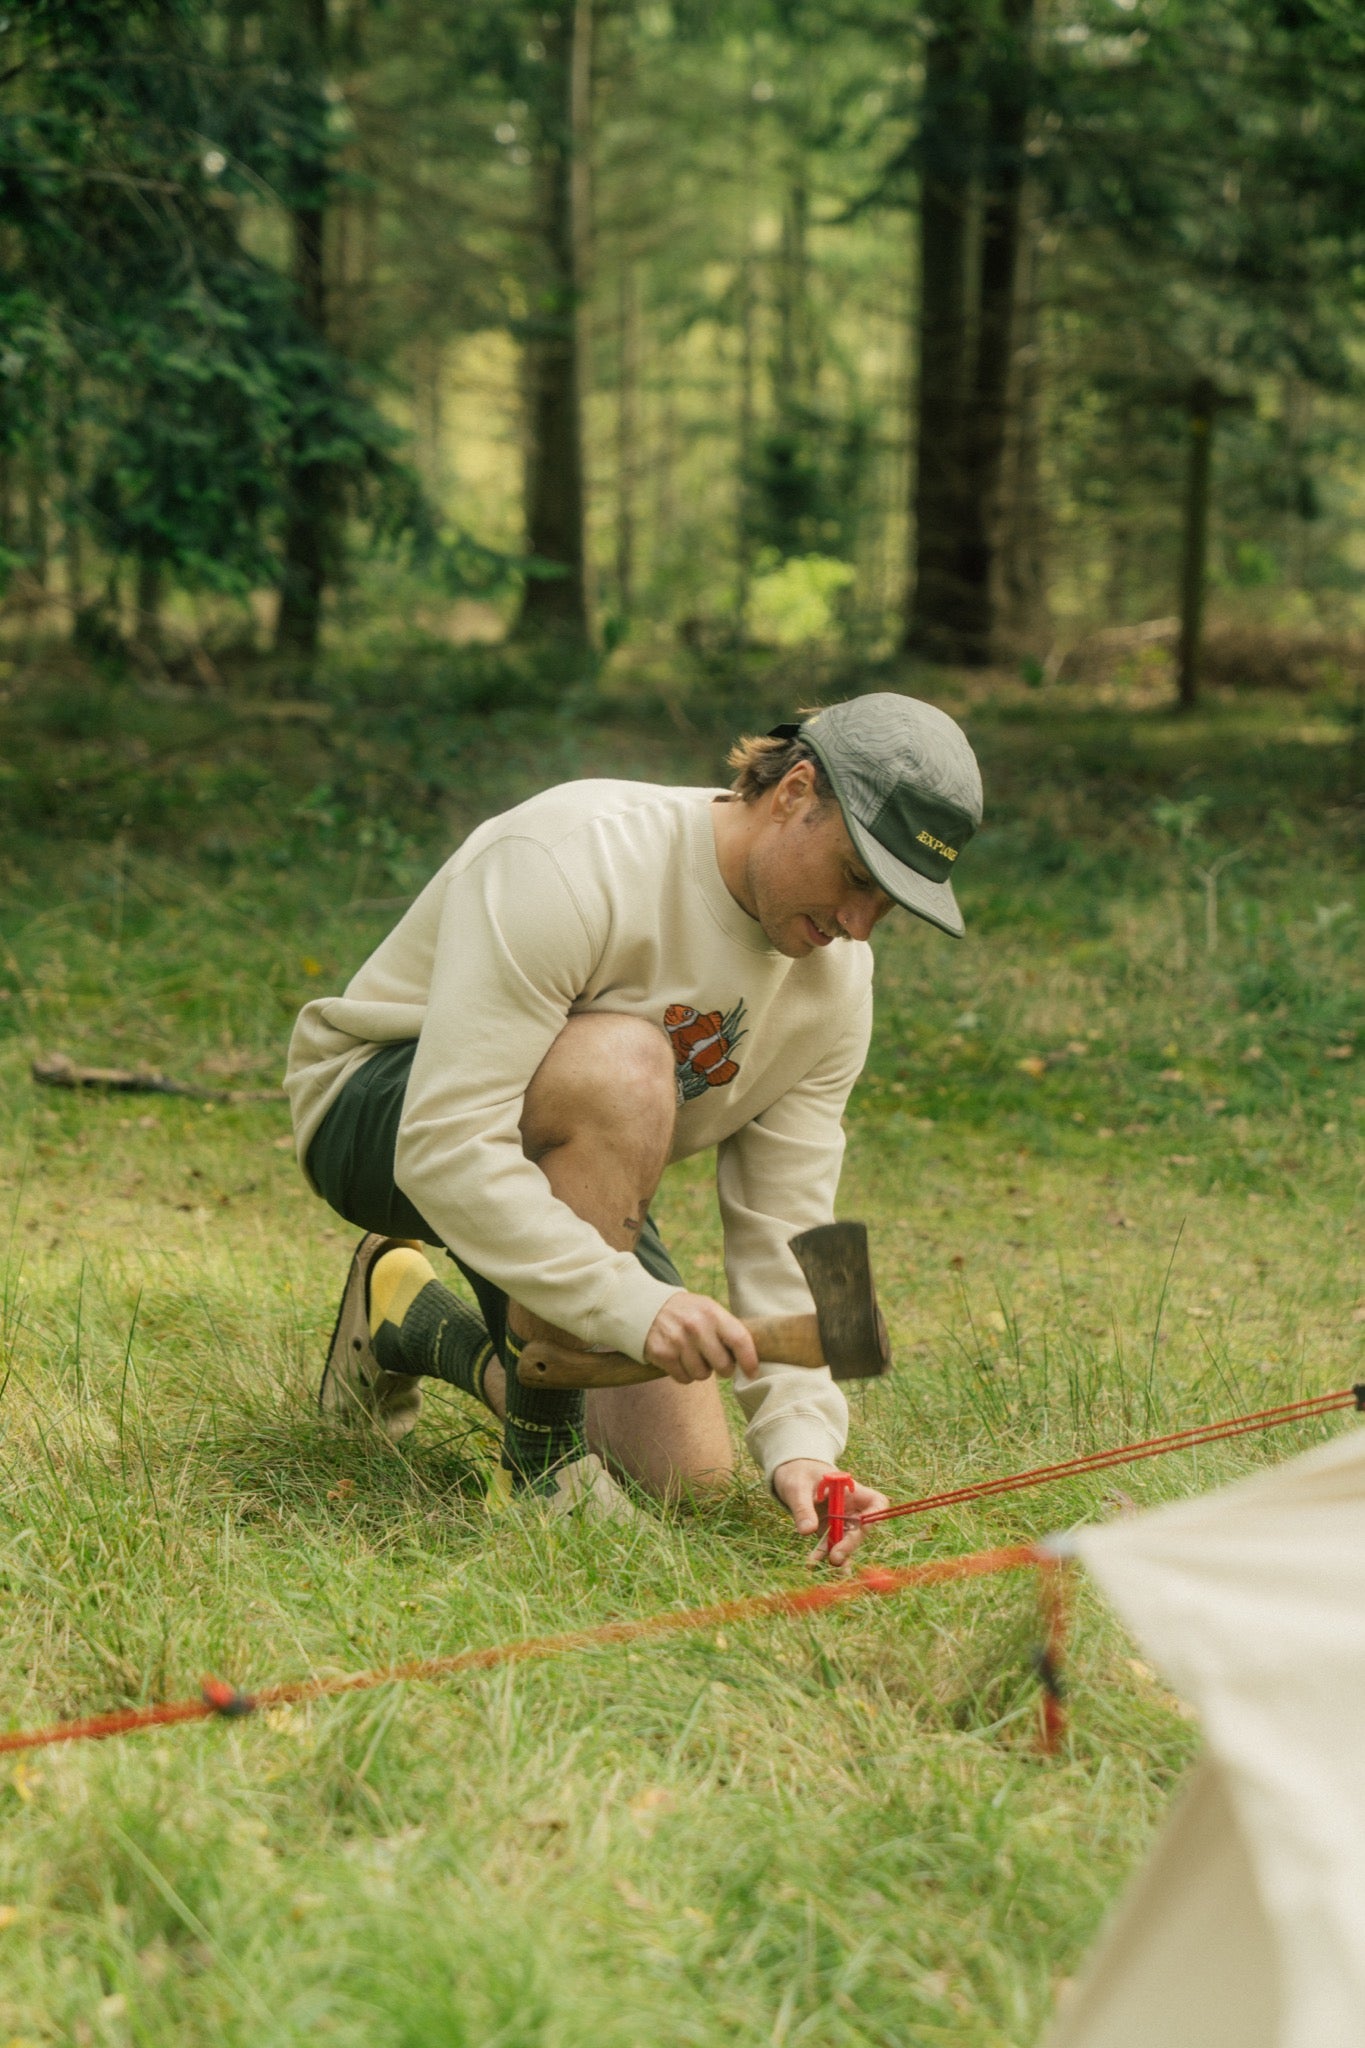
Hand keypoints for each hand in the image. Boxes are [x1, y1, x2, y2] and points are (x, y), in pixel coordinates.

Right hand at [643, 1291, 759, 1384]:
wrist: (648, 1308)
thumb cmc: (688, 1313)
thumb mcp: (709, 1310)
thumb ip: (728, 1329)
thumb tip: (750, 1358)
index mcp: (713, 1313)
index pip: (739, 1340)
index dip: (749, 1360)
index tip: (752, 1373)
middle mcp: (695, 1326)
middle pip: (722, 1365)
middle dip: (723, 1369)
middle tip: (716, 1360)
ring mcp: (677, 1340)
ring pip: (702, 1375)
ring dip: (700, 1370)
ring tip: (694, 1355)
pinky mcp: (662, 1354)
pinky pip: (683, 1378)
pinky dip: (684, 1374)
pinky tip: (679, 1359)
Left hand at [772, 1459, 889, 1569]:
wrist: (790, 1474)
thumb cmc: (798, 1473)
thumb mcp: (797, 1487)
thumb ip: (803, 1507)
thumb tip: (807, 1532)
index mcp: (851, 1489)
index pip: (876, 1503)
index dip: (874, 1516)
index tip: (863, 1527)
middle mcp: (850, 1506)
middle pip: (860, 1528)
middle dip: (850, 1544)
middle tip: (835, 1558)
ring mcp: (840, 1519)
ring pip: (846, 1540)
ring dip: (837, 1553)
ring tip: (827, 1564)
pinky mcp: (828, 1529)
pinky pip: (830, 1544)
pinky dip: (824, 1553)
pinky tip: (815, 1563)